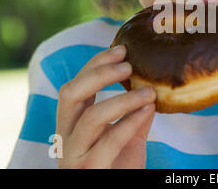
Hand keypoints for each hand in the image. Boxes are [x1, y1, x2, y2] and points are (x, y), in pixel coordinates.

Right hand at [55, 45, 156, 168]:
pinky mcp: (90, 169)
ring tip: (149, 91)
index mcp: (72, 123)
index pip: (75, 85)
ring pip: (91, 116)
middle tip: (128, 64)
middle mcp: (66, 135)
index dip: (95, 64)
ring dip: (123, 98)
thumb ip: (136, 115)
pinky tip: (148, 110)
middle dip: (99, 73)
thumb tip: (151, 89)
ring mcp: (75, 154)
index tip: (121, 49)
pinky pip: (110, 140)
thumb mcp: (127, 137)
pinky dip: (131, 121)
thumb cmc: (118, 167)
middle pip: (71, 93)